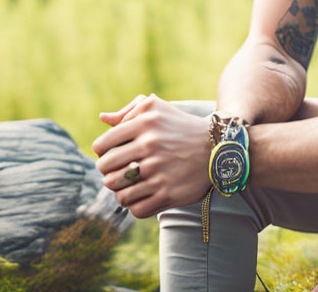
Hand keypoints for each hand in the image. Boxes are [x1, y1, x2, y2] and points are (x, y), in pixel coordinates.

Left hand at [92, 94, 210, 218]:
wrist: (215, 146)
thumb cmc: (179, 125)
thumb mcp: (156, 108)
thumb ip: (129, 111)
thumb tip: (103, 117)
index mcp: (144, 122)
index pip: (102, 146)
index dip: (102, 152)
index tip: (110, 154)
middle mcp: (150, 145)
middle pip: (106, 170)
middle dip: (108, 172)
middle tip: (118, 171)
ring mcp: (159, 171)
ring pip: (118, 193)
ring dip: (120, 191)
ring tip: (129, 184)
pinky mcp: (168, 193)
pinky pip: (135, 209)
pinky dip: (134, 205)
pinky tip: (141, 195)